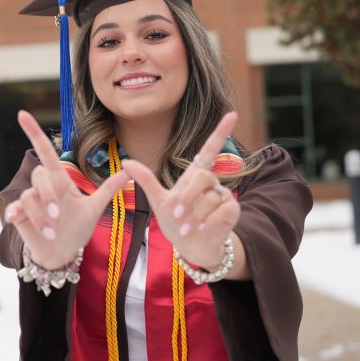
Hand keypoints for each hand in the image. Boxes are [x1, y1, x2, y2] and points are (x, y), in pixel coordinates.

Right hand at [4, 110, 128, 269]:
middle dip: (47, 194)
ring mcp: (30, 202)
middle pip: (39, 174)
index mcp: (60, 182)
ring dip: (41, 216)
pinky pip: (14, 208)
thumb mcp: (94, 209)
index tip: (23, 114)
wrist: (62, 252)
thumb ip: (108, 189)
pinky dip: (16, 214)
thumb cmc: (76, 228)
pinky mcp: (19, 215)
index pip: (46, 152)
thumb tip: (130, 170)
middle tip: (58, 215)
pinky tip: (18, 220)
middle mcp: (43, 189)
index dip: (35, 132)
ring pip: (29, 196)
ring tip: (52, 233)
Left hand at [121, 112, 239, 270]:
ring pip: (210, 197)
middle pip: (202, 176)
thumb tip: (126, 161)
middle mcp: (211, 181)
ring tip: (188, 227)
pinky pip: (221, 210)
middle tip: (177, 215)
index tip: (233, 113)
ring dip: (195, 216)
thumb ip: (146, 180)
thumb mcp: (158, 201)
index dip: (221, 131)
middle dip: (188, 197)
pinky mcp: (232, 209)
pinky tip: (202, 229)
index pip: (210, 148)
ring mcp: (223, 195)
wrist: (191, 246)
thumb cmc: (175, 222)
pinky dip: (207, 222)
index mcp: (194, 175)